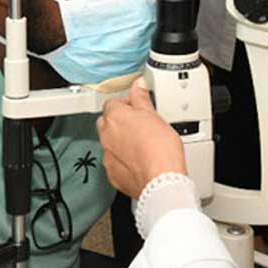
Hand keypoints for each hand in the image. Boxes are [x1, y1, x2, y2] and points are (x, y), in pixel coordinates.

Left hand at [96, 79, 186, 197]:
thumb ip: (142, 98)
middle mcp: (106, 135)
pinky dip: (123, 161)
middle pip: (107, 122)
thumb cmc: (161, 150)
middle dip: (120, 122)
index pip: (113, 103)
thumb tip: (138, 86)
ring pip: (110, 143)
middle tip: (140, 126)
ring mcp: (107, 155)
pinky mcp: (112, 173)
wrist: (161, 181)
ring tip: (142, 145)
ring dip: (121, 142)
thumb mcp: (155, 115)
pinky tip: (139, 161)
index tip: (137, 109)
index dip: (126, 105)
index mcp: (115, 116)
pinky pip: (114, 162)